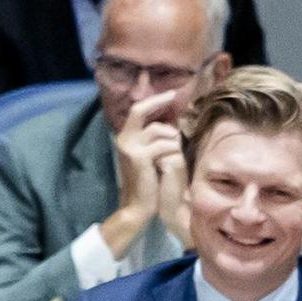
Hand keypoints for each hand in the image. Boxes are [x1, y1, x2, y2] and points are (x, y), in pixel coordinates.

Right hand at [109, 91, 190, 249]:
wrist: (139, 206)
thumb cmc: (149, 182)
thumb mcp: (152, 155)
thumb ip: (156, 138)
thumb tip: (171, 120)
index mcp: (126, 138)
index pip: (137, 111)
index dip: (153, 101)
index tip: (170, 95)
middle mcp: (124, 138)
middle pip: (140, 111)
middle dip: (159, 103)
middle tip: (174, 98)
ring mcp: (129, 146)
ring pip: (159, 130)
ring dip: (174, 139)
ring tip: (177, 152)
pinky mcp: (139, 156)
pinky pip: (164, 144)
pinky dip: (174, 151)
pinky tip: (173, 162)